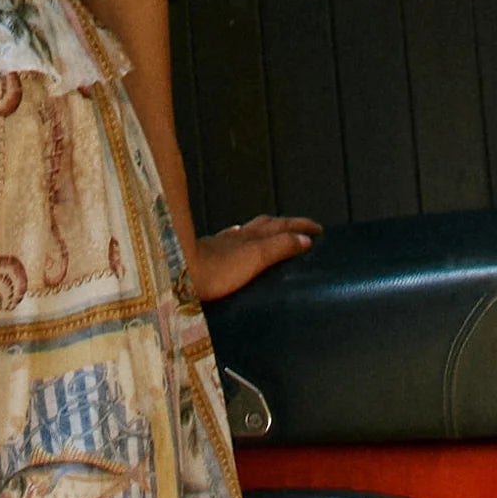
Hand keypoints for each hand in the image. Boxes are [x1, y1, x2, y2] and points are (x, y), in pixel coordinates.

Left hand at [188, 214, 321, 301]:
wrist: (177, 273)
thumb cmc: (215, 269)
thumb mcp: (256, 257)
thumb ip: (279, 247)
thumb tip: (304, 239)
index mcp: (253, 237)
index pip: (284, 226)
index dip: (302, 226)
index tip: (319, 229)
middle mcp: (238, 236)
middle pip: (267, 224)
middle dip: (286, 225)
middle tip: (301, 229)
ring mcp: (222, 243)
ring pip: (249, 231)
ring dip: (265, 230)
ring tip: (273, 232)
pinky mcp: (209, 253)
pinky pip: (231, 240)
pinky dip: (242, 237)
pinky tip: (235, 239)